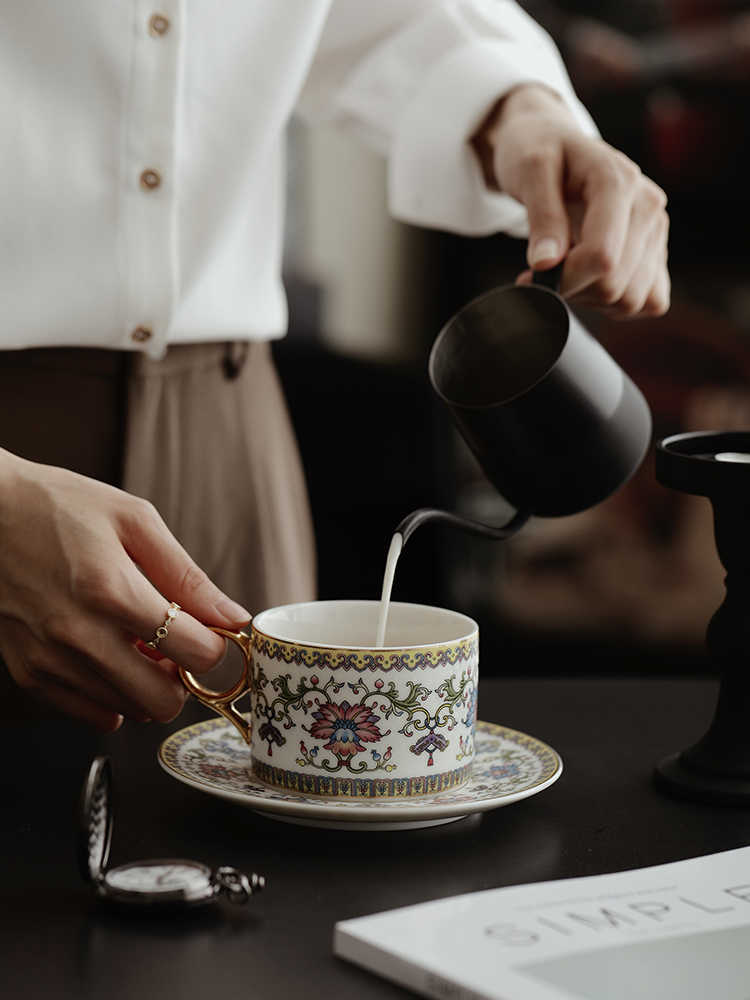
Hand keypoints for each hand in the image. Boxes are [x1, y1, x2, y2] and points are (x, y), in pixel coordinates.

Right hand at [0, 450, 249, 730]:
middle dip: (184, 677)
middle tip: (178, 644)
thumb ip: (187, 576)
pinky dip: (114, 694)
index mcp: (111, 590)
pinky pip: (92, 713)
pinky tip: (111, 656)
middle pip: (163, 701)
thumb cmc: (57, 507)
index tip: (215, 633)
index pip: (194, 651)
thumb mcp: (134, 521)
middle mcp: (77, 635)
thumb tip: (232, 616)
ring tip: (138, 640)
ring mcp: (49, 660)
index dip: (217, 646)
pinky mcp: (29, 673)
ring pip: (130, 711)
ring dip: (147, 683)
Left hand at [473, 84, 669, 317]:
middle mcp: (648, 205)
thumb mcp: (528, 172)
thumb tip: (546, 265)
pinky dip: (614, 303)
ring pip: (631, 300)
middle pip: (616, 285)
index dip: (564, 279)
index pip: (602, 257)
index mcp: (619, 182)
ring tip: (566, 269)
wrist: (552, 142)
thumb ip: (541, 216)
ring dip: (591, 298)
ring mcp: (656, 230)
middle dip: (573, 289)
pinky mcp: (656, 252)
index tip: (532, 274)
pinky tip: (589, 280)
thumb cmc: (537, 151)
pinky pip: (648, 301)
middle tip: (545, 269)